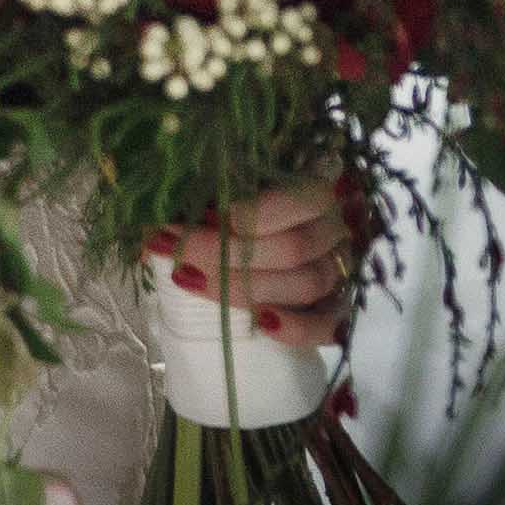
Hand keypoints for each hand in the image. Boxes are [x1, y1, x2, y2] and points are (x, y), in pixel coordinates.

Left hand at [152, 180, 355, 347]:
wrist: (295, 220)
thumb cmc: (259, 188)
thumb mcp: (243, 175)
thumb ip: (215, 187)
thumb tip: (159, 214)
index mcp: (325, 183)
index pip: (302, 199)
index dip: (255, 213)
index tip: (202, 215)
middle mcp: (340, 226)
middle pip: (292, 249)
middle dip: (224, 252)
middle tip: (171, 248)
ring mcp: (346, 268)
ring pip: (306, 285)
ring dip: (242, 288)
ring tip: (187, 279)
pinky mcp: (342, 305)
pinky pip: (331, 326)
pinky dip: (298, 329)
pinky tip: (262, 324)